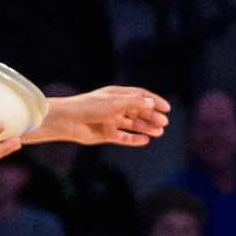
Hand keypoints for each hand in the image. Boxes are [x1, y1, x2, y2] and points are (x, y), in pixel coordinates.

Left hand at [42, 87, 171, 148]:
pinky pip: (124, 137)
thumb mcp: (115, 102)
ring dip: (146, 127)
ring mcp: (111, 121)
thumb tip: (152, 104)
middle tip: (164, 123)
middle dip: (152, 116)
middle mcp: (115, 107)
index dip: (154, 101)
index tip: (167, 108)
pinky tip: (145, 140)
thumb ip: (135, 103)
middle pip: (138, 111)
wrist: (68, 121)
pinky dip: (134, 139)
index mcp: (117, 95)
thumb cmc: (90, 107)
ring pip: (133, 124)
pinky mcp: (106, 134)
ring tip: (159, 132)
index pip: (140, 96)